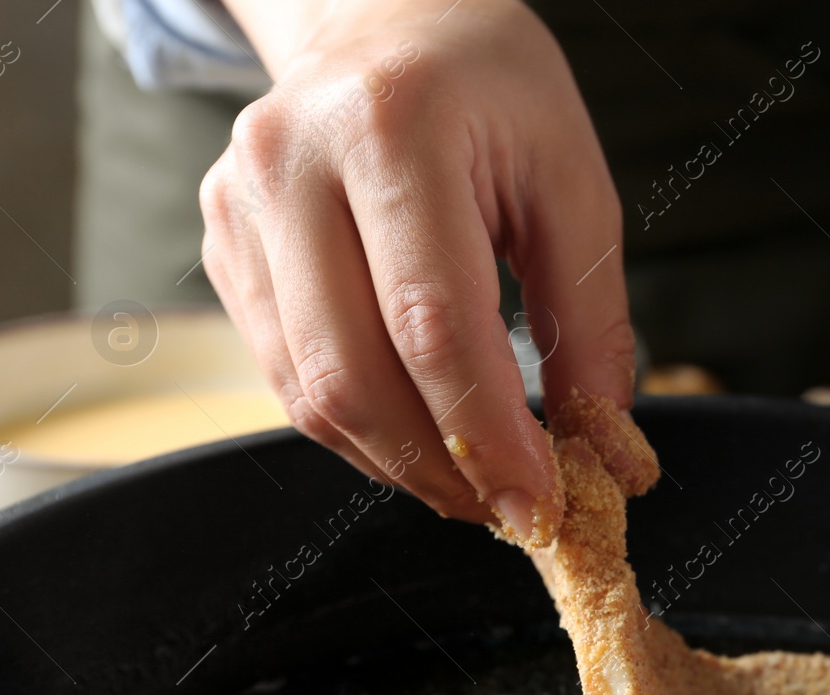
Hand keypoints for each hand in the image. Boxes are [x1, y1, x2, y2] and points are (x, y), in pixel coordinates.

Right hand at [202, 0, 637, 546]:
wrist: (387, 22)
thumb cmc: (492, 93)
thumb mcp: (573, 183)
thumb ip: (590, 320)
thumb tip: (605, 452)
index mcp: (392, 127)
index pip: (433, 323)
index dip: (488, 434)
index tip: (540, 506)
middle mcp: (292, 163)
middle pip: (352, 374)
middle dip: (440, 469)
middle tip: (509, 510)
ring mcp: (240, 206)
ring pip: (308, 392)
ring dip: (399, 464)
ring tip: (475, 480)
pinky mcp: (224, 247)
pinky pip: (285, 376)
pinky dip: (359, 429)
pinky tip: (419, 430)